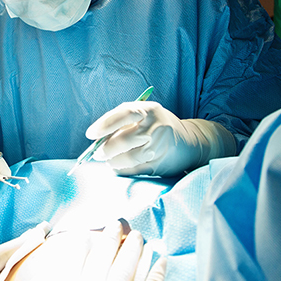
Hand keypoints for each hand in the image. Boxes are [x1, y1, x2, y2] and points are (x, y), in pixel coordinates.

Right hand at [7, 220, 165, 280]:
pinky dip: (157, 274)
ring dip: (135, 251)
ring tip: (140, 237)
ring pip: (129, 269)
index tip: (86, 231)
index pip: (80, 259)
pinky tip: (161, 261)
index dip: (84, 243)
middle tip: (118, 225)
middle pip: (107, 257)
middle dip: (113, 239)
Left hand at [85, 101, 235, 176]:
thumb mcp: (144, 115)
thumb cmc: (157, 125)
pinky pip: (134, 169)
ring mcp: (159, 147)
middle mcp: (156, 127)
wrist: (189, 142)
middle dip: (105, 149)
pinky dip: (123, 169)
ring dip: (113, 161)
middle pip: (123, 140)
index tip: (90, 134)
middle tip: (97, 153)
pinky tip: (120, 166)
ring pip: (128, 158)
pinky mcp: (160, 164)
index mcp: (149, 110)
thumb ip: (122, 121)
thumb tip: (96, 138)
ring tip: (109, 160)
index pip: (124, 114)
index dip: (104, 124)